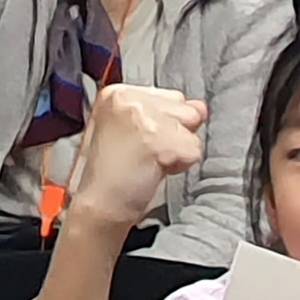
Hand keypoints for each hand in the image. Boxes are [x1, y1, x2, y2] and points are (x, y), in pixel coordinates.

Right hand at [73, 84, 207, 233]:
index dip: (165, 124)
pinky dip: (180, 166)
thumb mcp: (133, 130)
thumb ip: (167, 112)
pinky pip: (193, 150)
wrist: (99, 205)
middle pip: (185, 109)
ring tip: (149, 161)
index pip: (171, 96)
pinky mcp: (156, 141)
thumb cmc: (112, 173)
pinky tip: (154, 169)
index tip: (142, 141)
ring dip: (178, 150)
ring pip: (192, 129)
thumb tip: (201, 107)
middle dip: (173, 134)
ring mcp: (142, 119)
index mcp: (117, 93)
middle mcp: (128, 99)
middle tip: (145, 153)